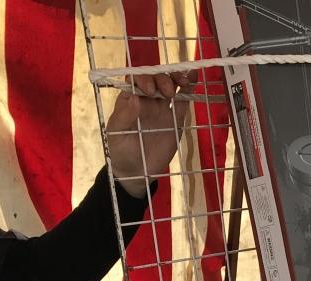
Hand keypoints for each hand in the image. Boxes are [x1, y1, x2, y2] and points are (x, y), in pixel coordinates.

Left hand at [106, 73, 193, 197]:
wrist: (137, 172)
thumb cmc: (121, 152)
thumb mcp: (116, 134)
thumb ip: (125, 116)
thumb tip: (135, 98)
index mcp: (129, 99)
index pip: (136, 80)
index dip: (143, 79)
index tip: (149, 90)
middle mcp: (146, 100)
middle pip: (155, 80)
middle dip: (162, 80)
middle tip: (167, 92)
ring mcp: (162, 108)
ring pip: (170, 85)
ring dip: (176, 79)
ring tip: (184, 81)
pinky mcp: (176, 119)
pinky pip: (183, 101)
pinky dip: (189, 89)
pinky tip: (193, 78)